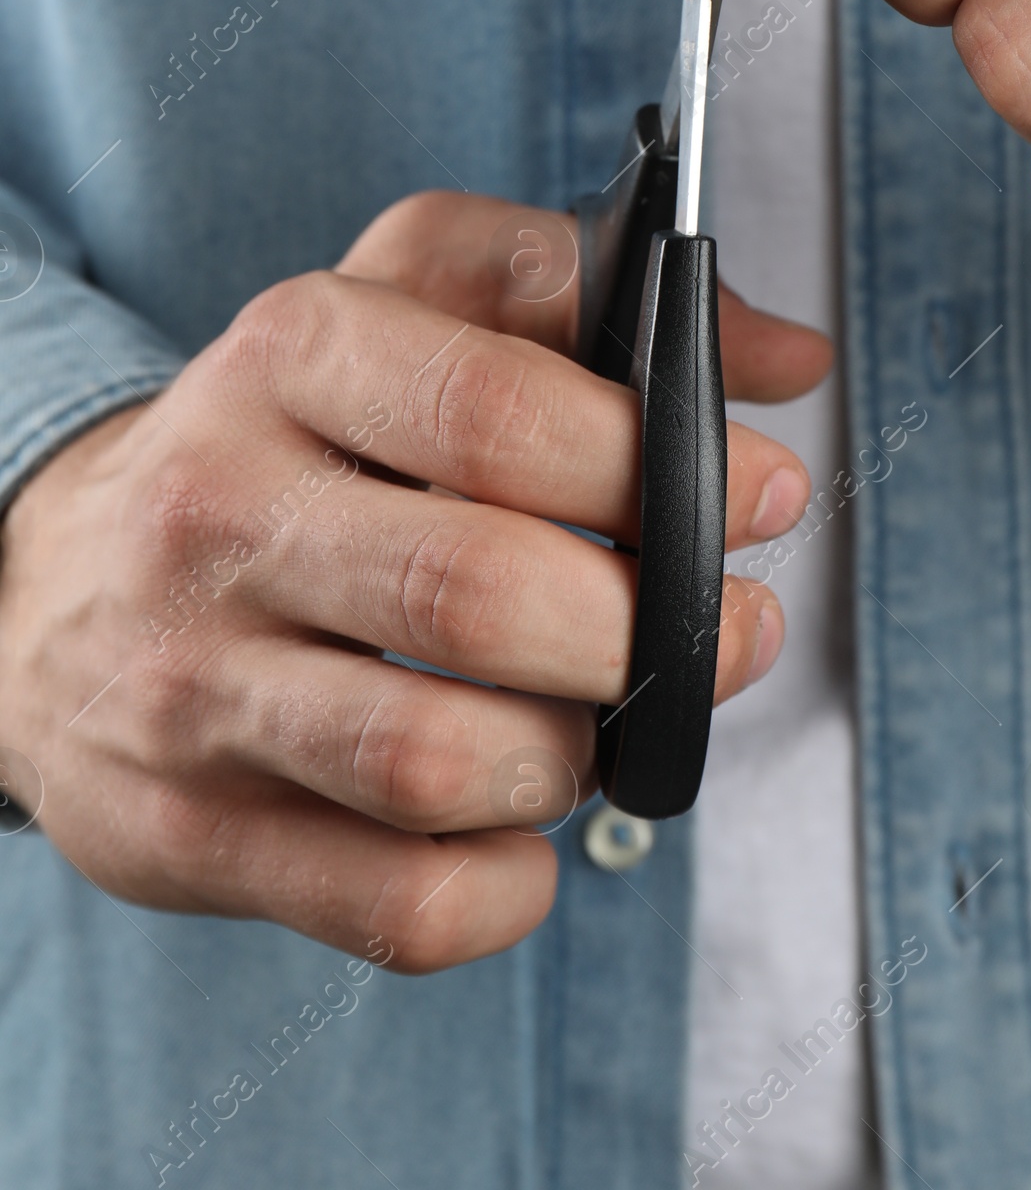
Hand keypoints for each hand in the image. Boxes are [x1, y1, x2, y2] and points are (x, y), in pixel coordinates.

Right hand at [0, 192, 826, 969]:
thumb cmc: (287, 432)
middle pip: (481, 595)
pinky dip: (507, 887)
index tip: (762, 495)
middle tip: (720, 626)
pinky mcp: (183, 833)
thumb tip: (790, 359)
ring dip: (575, 758)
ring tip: (600, 718)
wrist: (51, 578)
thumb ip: (593, 290)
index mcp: (293, 352)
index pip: (501, 413)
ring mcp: (190, 686)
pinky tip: (518, 824)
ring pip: (438, 764)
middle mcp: (221, 511)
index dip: (663, 464)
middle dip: (652, 629)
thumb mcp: (411, 296)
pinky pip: (396, 906)